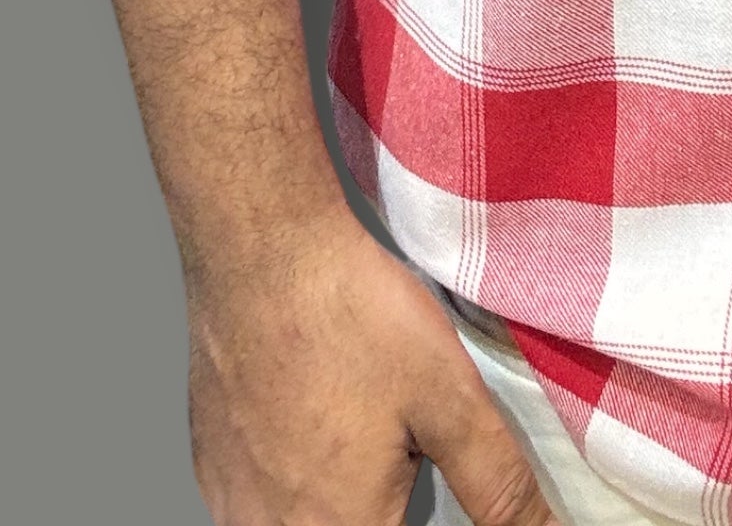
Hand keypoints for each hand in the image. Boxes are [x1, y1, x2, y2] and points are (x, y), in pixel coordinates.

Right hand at [186, 202, 555, 523]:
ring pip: (299, 521)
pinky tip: (318, 419)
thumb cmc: (352, 319)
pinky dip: (293, 478)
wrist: (261, 255)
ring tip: (361, 431)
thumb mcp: (450, 400)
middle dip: (381, 507)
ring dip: (337, 502)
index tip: (420, 467)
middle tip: (401, 453)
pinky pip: (258, 500)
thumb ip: (496, 484)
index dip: (417, 515)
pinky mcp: (210, 465)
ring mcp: (233, 503)